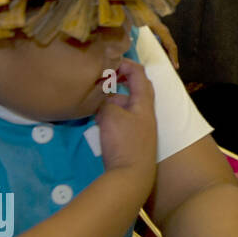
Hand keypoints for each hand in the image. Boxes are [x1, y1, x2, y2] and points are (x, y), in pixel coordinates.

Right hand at [96, 59, 156, 180]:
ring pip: (125, 103)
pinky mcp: (131, 137)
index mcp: (144, 102)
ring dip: (111, 97)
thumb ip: (106, 100)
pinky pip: (121, 117)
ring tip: (93, 96)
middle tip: (100, 76)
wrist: (131, 176)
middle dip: (119, 79)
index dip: (125, 63)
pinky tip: (95, 116)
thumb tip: (101, 96)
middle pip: (135, 87)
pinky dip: (110, 112)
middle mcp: (145, 111)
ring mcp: (139, 125)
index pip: (139, 73)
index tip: (108, 61)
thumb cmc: (125, 142)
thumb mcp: (111, 115)